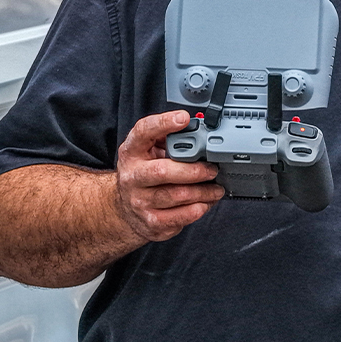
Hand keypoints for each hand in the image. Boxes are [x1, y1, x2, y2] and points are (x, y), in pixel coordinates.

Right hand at [115, 110, 224, 243]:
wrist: (125, 208)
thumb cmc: (142, 173)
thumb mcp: (146, 150)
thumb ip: (166, 137)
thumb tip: (195, 127)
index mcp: (131, 152)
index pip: (143, 132)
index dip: (164, 123)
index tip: (184, 118)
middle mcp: (132, 176)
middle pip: (163, 171)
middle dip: (193, 170)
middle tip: (212, 169)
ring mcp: (140, 202)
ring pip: (176, 196)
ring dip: (203, 192)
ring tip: (216, 188)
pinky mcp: (151, 223)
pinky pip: (179, 217)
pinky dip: (198, 210)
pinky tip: (205, 203)